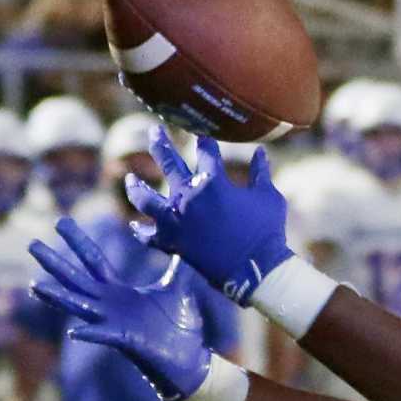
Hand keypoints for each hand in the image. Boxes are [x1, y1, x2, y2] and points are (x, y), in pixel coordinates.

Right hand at [28, 217, 211, 400]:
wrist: (192, 359)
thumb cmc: (182, 325)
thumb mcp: (180, 285)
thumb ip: (177, 261)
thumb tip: (182, 235)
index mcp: (120, 291)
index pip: (94, 260)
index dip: (78, 241)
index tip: (60, 221)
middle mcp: (110, 306)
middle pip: (76, 279)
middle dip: (54, 262)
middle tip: (31, 244)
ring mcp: (114, 323)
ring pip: (80, 306)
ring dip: (57, 297)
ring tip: (34, 285)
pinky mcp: (125, 340)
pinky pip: (103, 336)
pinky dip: (89, 333)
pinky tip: (73, 331)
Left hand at [125, 129, 293, 304]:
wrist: (256, 269)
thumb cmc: (268, 231)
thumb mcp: (269, 198)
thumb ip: (261, 173)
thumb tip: (261, 151)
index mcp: (214, 182)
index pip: (206, 151)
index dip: (204, 140)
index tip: (201, 132)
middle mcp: (188, 196)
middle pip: (168, 162)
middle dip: (160, 143)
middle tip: (155, 131)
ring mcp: (175, 219)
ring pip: (145, 198)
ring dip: (136, 187)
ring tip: (130, 179)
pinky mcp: (172, 242)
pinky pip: (149, 236)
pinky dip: (142, 231)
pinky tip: (136, 225)